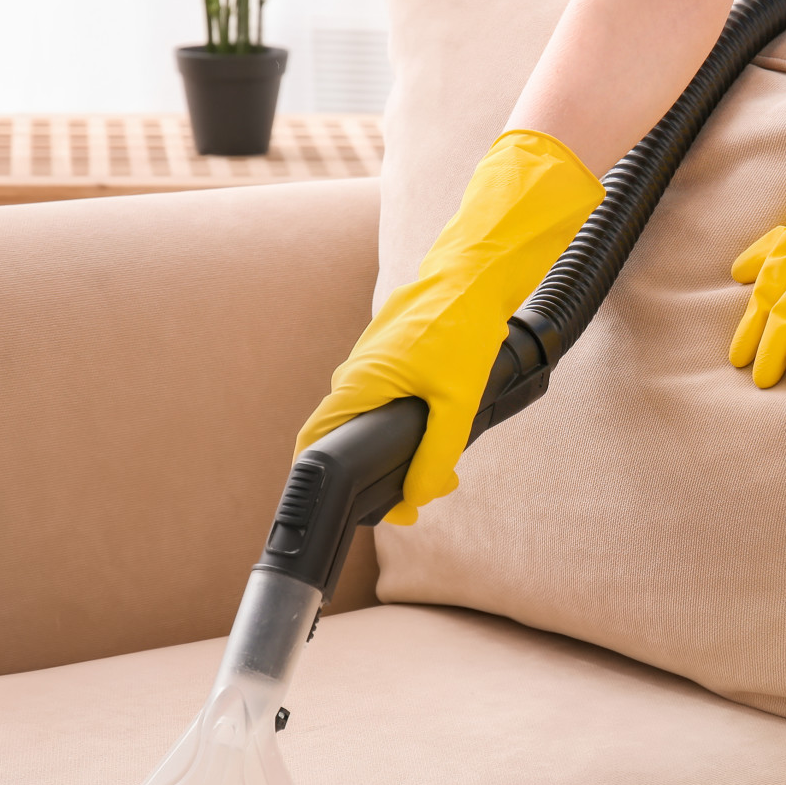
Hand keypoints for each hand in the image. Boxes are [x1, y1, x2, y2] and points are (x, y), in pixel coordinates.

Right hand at [296, 130, 602, 519]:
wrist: (472, 276)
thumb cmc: (460, 329)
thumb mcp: (455, 402)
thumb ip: (436, 455)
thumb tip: (418, 496)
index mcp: (357, 386)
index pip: (314, 444)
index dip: (323, 481)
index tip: (352, 508)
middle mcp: (354, 375)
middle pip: (345, 437)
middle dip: (376, 476)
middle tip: (413, 504)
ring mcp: (371, 362)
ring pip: (370, 417)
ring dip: (395, 450)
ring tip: (436, 475)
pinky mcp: (390, 354)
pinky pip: (384, 397)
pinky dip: (404, 422)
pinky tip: (438, 432)